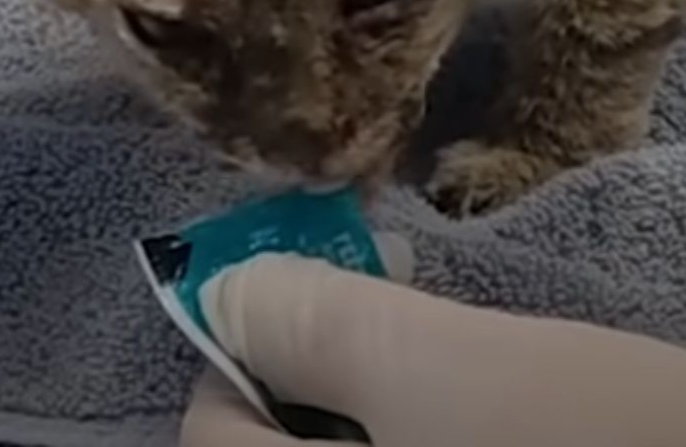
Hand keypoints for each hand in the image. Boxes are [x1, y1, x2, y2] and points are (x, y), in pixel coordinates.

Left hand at [180, 253, 685, 445]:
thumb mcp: (460, 377)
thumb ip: (330, 330)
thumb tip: (230, 287)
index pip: (212, 433)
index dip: (242, 337)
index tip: (319, 256)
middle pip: (274, 446)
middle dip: (314, 345)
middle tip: (386, 268)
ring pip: (351, 445)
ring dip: (368, 367)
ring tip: (436, 308)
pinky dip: (415, 402)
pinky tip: (473, 362)